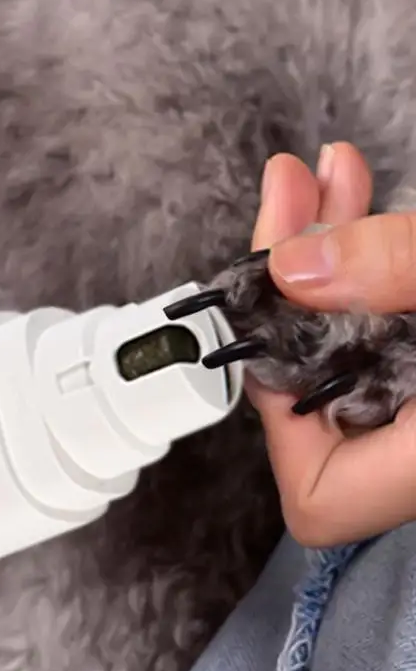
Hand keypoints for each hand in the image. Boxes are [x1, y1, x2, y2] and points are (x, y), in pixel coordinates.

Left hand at [248, 141, 415, 545]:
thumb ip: (397, 273)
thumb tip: (293, 268)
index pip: (315, 495)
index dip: (279, 419)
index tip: (272, 316)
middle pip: (326, 397)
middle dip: (297, 288)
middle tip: (294, 197)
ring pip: (361, 349)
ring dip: (338, 255)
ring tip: (328, 175)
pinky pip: (392, 329)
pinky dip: (377, 266)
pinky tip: (363, 199)